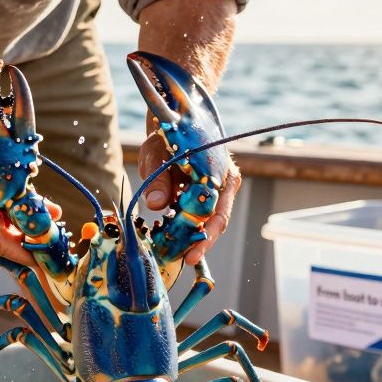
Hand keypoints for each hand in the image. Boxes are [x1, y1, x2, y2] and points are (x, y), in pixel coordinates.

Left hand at [138, 129, 240, 265]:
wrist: (178, 121)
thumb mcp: (157, 152)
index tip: (188, 253)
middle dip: (202, 243)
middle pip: (217, 221)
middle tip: (184, 260)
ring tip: (177, 255)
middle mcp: (225, 182)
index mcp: (219, 172)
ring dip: (195, 238)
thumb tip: (156, 205)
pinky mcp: (208, 192)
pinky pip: (202, 214)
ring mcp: (219, 188)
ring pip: (211, 221)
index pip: (214, 212)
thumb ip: (159, 179)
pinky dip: (189, 227)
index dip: (203, 236)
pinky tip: (173, 238)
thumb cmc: (169, 134)